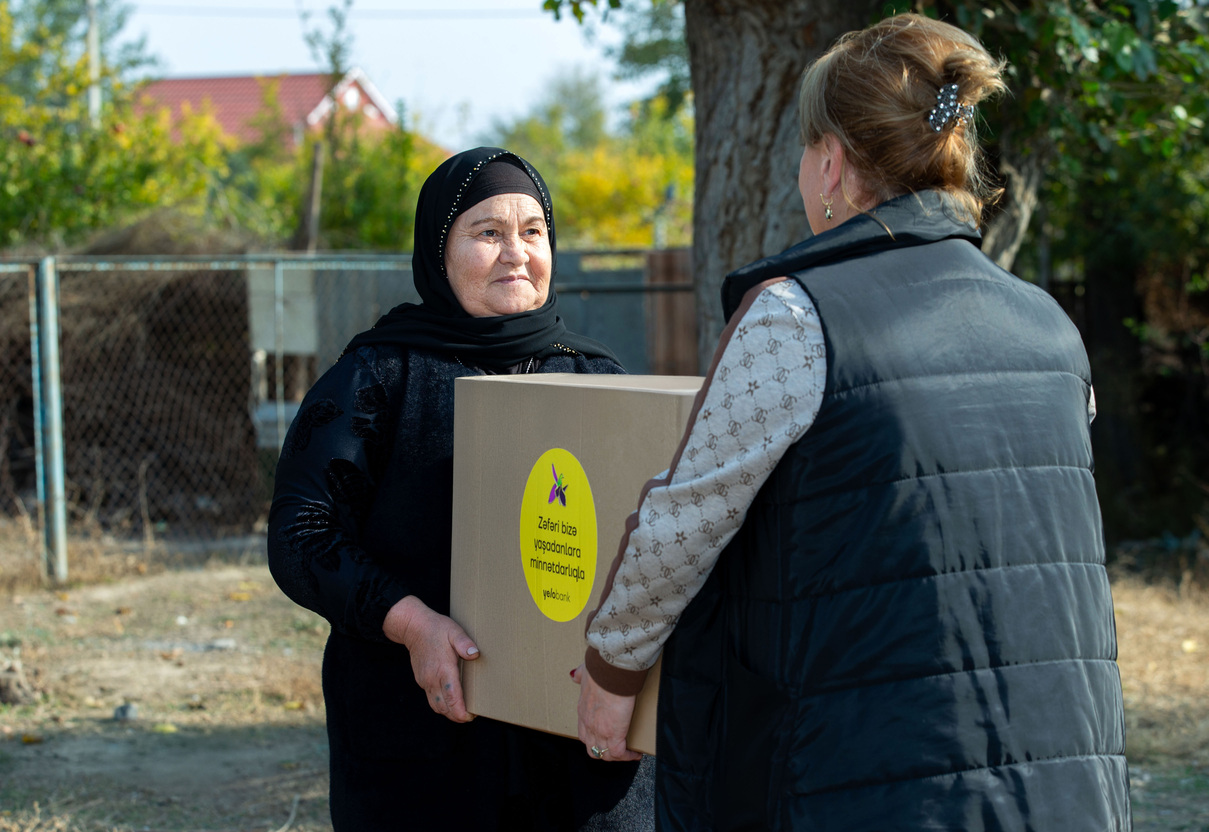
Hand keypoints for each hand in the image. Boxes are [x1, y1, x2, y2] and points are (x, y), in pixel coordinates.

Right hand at [384, 595, 478, 722]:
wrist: (413, 627)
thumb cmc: (436, 628)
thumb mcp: (454, 631)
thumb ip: (465, 643)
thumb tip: (475, 654)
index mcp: (443, 669)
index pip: (452, 698)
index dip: (460, 711)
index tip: (470, 716)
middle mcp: (432, 679)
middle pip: (444, 708)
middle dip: (457, 716)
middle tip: (471, 716)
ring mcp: (425, 682)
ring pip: (437, 706)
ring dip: (449, 712)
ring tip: (462, 712)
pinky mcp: (422, 681)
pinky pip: (432, 699)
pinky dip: (442, 705)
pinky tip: (451, 701)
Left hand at [572, 663, 640, 761]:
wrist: (610, 672)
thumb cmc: (601, 670)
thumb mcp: (585, 673)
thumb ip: (580, 675)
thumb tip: (575, 675)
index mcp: (583, 711)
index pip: (585, 733)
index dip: (595, 739)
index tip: (606, 738)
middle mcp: (589, 724)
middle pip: (593, 749)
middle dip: (605, 751)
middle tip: (618, 748)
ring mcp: (600, 731)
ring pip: (605, 755)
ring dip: (617, 756)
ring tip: (629, 752)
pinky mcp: (614, 734)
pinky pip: (619, 753)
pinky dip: (628, 756)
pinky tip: (637, 753)